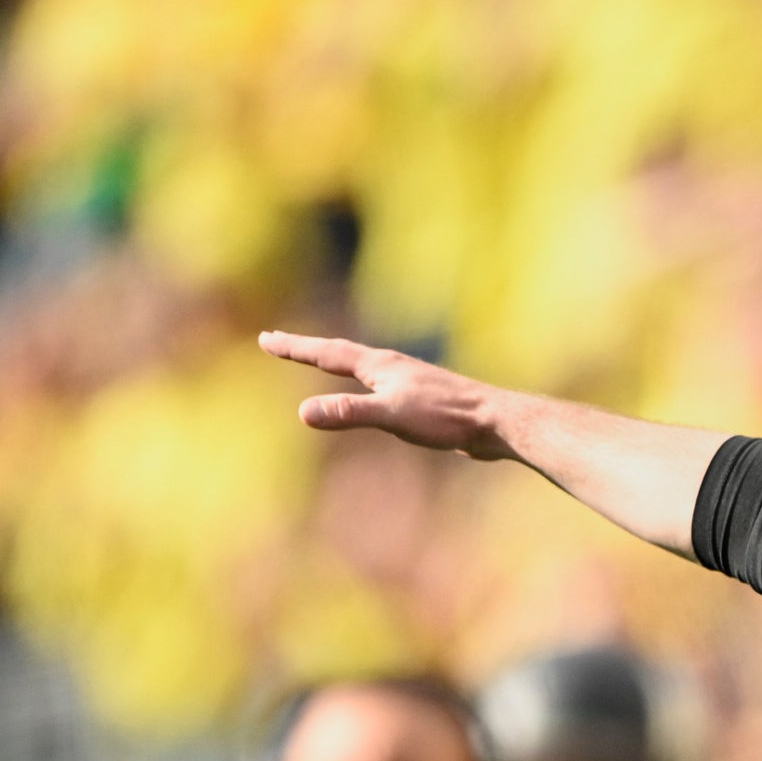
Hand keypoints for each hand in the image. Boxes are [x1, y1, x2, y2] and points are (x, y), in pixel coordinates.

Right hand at [258, 331, 514, 456]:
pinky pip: (382, 385)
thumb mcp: (391, 416)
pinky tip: (374, 392)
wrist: (495, 422)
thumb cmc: (446, 417)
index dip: (294, 348)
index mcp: (380, 366)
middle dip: (307, 349)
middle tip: (277, 341)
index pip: (326, 353)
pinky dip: (363, 383)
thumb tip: (304, 413)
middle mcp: (392, 366)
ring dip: (336, 361)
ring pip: (363, 366)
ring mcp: (410, 380)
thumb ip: (349, 413)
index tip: (266, 339)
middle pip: (340, 353)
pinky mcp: (425, 398)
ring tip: (321, 359)